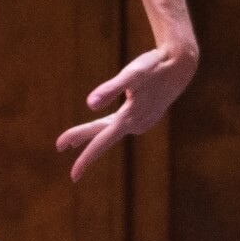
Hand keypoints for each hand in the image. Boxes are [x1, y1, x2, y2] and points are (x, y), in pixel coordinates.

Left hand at [55, 42, 197, 181]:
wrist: (181, 64)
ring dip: (92, 134)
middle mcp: (137, 124)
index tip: (73, 175)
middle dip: (81, 141)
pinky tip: (105, 126)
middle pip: (102, 136)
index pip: (102, 142)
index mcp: (130, 118)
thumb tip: (90, 105)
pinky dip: (108, 127)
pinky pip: (120, 125)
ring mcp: (143, 122)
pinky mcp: (146, 116)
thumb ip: (110, 89)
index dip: (86, 159)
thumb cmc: (155, 66)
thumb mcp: (132, 75)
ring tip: (71, 140)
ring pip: (110, 130)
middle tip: (58, 146)